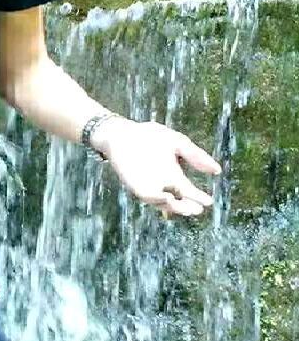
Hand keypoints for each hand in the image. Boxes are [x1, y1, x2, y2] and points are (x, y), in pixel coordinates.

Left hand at [94, 118, 221, 218]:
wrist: (122, 131)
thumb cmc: (150, 136)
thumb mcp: (178, 143)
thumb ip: (196, 156)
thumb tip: (217, 170)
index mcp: (173, 174)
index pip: (188, 191)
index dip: (198, 197)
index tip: (209, 201)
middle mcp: (162, 184)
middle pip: (177, 201)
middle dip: (187, 207)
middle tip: (197, 209)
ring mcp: (148, 185)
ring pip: (163, 202)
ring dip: (174, 207)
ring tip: (186, 207)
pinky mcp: (135, 185)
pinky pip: (146, 196)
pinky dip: (156, 199)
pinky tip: (166, 197)